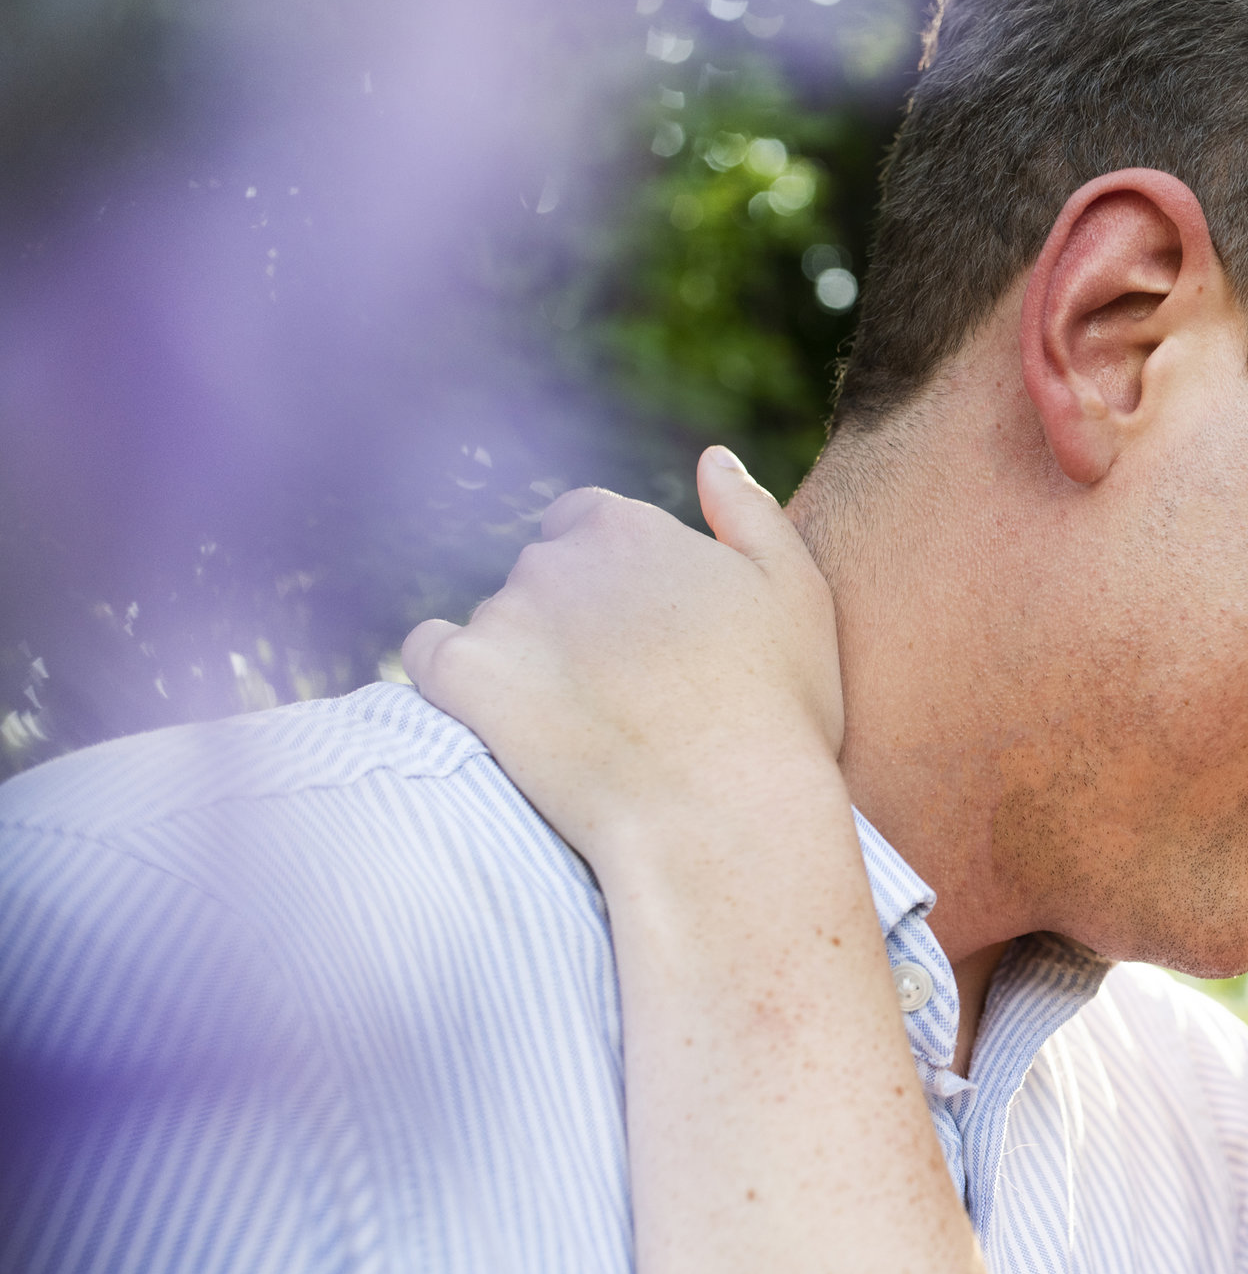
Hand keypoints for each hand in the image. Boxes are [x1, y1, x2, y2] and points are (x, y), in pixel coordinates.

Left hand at [401, 446, 846, 870]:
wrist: (723, 815)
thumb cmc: (775, 708)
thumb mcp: (794, 590)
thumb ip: (749, 512)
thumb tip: (711, 458)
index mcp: (627, 526)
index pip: (587, 521)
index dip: (613, 576)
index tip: (643, 636)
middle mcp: (555, 556)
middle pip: (542, 572)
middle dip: (570, 618)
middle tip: (621, 692)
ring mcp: (504, 615)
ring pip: (497, 622)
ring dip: (523, 657)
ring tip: (578, 725)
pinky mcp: (464, 677)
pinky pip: (426, 655)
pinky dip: (450, 676)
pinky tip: (493, 715)